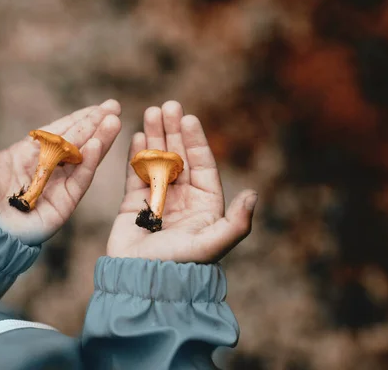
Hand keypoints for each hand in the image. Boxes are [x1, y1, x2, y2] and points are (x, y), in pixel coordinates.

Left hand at [0, 96, 121, 244]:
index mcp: (26, 155)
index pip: (58, 132)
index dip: (78, 118)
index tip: (97, 107)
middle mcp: (45, 169)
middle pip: (76, 141)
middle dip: (95, 124)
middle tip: (113, 107)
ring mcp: (56, 187)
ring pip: (83, 158)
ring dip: (100, 139)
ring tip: (114, 120)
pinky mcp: (62, 205)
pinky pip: (79, 180)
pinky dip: (90, 163)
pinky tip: (98, 145)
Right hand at [107, 101, 257, 262]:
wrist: (142, 281)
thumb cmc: (180, 264)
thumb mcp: (213, 244)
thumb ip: (236, 223)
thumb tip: (254, 194)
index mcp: (205, 205)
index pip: (202, 165)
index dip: (196, 141)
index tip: (189, 118)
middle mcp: (183, 198)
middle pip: (179, 157)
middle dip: (173, 131)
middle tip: (168, 105)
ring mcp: (158, 199)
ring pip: (157, 160)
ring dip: (154, 136)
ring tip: (151, 112)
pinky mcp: (133, 204)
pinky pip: (136, 173)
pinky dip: (136, 154)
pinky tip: (136, 135)